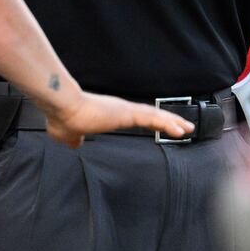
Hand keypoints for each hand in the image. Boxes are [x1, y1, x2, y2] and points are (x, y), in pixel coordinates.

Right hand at [41, 90, 192, 148]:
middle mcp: (120, 109)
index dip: (151, 121)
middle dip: (168, 120)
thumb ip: (73, 138)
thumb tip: (73, 143)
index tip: (162, 125)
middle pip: (150, 114)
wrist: (61, 107)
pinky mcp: (126, 113)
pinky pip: (153, 118)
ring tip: (188, 128)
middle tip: (184, 126)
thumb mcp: (67, 134)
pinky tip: (180, 130)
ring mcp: (124, 110)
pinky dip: (168, 124)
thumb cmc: (63, 117)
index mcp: (110, 113)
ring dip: (173, 122)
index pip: (137, 117)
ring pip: (155, 115)